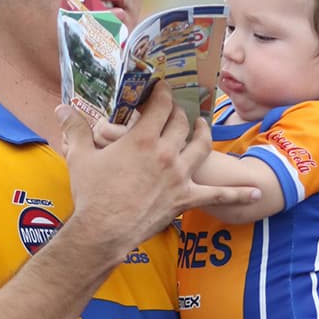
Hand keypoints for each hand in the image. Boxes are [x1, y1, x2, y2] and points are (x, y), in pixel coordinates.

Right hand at [58, 83, 257, 258]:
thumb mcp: (80, 157)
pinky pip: (217, 194)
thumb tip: (61, 108)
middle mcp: (167, 152)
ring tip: (204, 126)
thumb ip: (75, 129)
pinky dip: (238, 193)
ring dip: (204, 134)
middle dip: (180, 111)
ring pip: (202, 147)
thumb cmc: (92, 194)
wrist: (104, 231)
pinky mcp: (186, 198)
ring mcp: (180, 176)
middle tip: (177, 107)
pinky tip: (257, 191)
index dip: (162, 92)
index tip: (161, 86)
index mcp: (143, 138)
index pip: (159, 105)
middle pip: (181, 122)